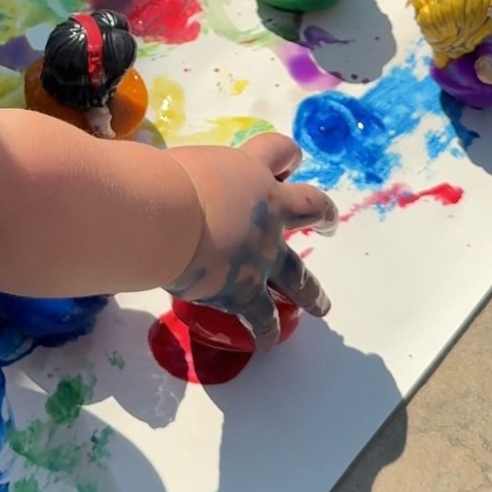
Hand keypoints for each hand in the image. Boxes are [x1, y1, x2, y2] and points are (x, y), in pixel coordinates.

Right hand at [166, 133, 335, 349]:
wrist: (164, 218)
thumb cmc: (163, 181)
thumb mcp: (184, 165)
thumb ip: (190, 179)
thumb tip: (166, 189)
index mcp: (250, 171)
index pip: (277, 151)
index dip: (285, 155)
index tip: (289, 160)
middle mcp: (266, 211)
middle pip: (310, 208)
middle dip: (323, 215)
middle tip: (328, 224)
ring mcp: (262, 254)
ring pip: (298, 276)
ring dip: (311, 292)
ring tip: (322, 306)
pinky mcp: (246, 290)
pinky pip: (262, 316)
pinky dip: (266, 329)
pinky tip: (268, 340)